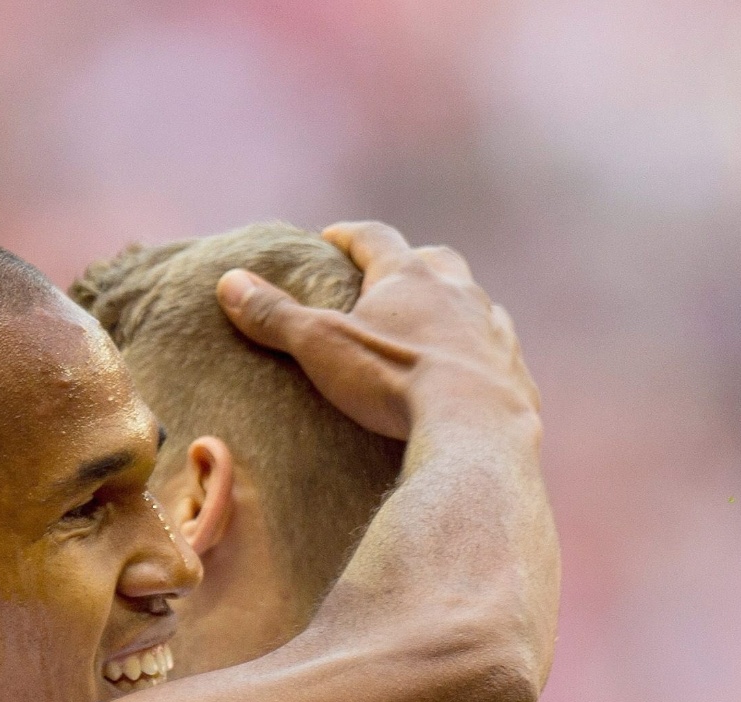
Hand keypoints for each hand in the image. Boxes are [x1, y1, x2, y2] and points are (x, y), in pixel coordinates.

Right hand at [216, 221, 538, 439]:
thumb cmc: (392, 382)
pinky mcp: (511, 368)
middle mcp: (456, 291)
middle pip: (432, 260)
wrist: (472, 426)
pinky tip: (475, 364)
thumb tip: (228, 282)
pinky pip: (497, 346)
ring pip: (471, 300)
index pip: (374, 238)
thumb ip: (275, 316)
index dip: (349, 236)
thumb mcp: (320, 347)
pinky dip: (481, 348)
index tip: (331, 238)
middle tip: (389, 277)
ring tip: (433, 322)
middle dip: (410, 263)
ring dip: (451, 304)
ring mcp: (489, 327)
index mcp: (407, 277)